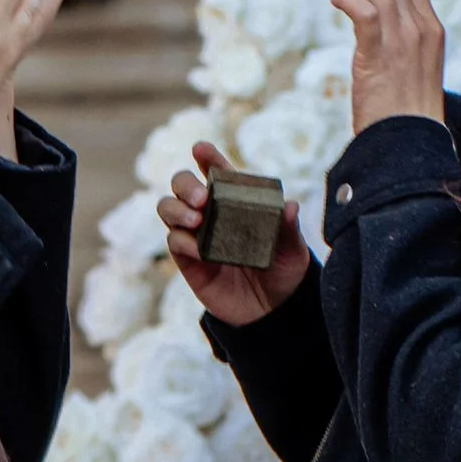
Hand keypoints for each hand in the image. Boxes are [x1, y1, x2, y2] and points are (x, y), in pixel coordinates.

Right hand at [159, 139, 311, 325]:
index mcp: (234, 200)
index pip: (215, 171)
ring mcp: (196, 235)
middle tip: (202, 199)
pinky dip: (182, 241)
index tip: (201, 149)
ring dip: (176, 208)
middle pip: (182, 185)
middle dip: (185, 184)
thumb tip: (290, 206)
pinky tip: (198, 248)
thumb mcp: (292, 250)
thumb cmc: (283, 272)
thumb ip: (289, 229)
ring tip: (197, 220)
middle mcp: (210, 213)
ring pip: (168, 208)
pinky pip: (175, 242)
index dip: (206, 157)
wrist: (271, 312)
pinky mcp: (188, 261)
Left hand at [325, 0, 445, 131]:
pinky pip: (362, 8)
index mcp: (431, 27)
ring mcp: (403, 38)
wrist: (408, 143)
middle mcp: (420, 26)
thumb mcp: (414, 68)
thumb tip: (375, 25)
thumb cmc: (405, 112)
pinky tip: (335, 2)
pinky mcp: (379, 53)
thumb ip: (402, 42)